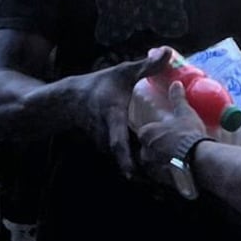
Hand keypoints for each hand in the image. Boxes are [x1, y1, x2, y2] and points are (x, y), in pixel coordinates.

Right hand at [71, 47, 174, 178]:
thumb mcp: (122, 73)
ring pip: (124, 160)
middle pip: (124, 158)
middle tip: (160, 188)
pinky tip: (153, 176)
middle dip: (141, 173)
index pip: (118, 141)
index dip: (126, 158)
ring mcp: (104, 143)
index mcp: (112, 117)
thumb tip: (168, 52)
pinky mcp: (106, 147)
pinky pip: (122, 157)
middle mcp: (107, 134)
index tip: (135, 174)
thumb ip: (146, 67)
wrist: (73, 99)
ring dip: (141, 172)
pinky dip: (135, 165)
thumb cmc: (100, 84)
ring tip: (161, 188)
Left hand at [134, 80, 211, 188]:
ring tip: (176, 159)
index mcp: (146, 134)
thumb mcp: (184, 113)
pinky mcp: (160, 181)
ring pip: (153, 164)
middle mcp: (143, 152)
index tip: (164, 131)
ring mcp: (151, 168)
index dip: (154, 132)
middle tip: (171, 145)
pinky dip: (168, 173)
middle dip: (156, 148)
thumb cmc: (188, 134)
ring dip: (161, 162)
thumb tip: (176, 83)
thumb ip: (177, 98)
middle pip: (146, 149)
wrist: (198, 161)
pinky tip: (179, 170)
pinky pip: (162, 176)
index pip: (144, 132)